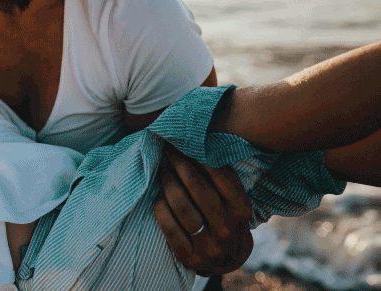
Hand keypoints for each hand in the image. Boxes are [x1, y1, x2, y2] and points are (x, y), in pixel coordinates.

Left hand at [153, 144, 253, 275]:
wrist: (225, 258)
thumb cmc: (224, 216)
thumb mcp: (232, 199)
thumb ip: (219, 177)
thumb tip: (195, 142)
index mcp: (241, 210)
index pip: (223, 178)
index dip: (202, 158)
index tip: (186, 144)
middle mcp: (227, 229)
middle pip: (200, 191)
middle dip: (182, 167)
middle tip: (170, 154)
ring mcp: (209, 246)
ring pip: (183, 208)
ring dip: (169, 186)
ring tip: (165, 174)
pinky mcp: (189, 257)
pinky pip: (169, 228)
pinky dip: (161, 208)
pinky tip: (159, 198)